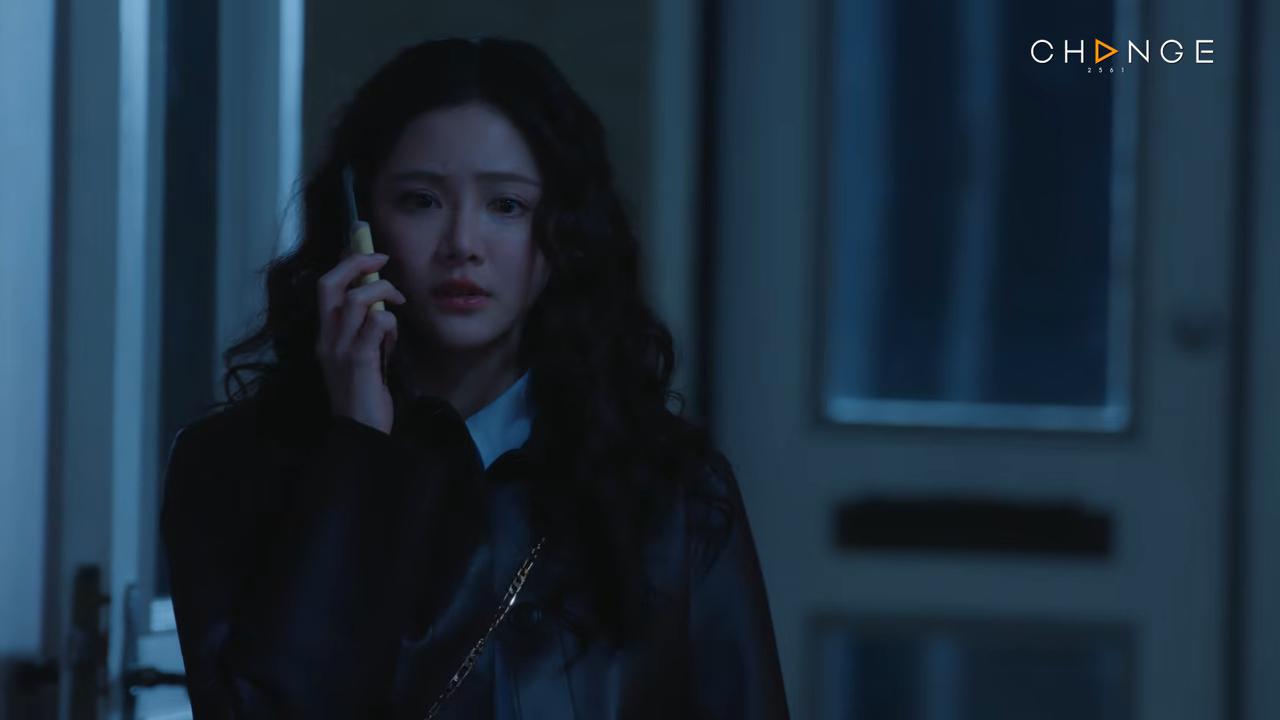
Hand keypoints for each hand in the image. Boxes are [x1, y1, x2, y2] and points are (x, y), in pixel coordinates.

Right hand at [314, 252, 406, 433]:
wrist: (360, 433)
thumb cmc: (365, 395)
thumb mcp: (362, 357)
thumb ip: (368, 333)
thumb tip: (384, 310)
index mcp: (325, 335)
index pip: (325, 286)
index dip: (345, 262)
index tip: (367, 250)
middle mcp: (326, 338)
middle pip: (329, 283)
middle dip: (357, 263)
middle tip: (382, 260)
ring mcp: (339, 349)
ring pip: (355, 299)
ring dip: (382, 291)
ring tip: (398, 301)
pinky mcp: (358, 361)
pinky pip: (376, 324)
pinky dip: (390, 321)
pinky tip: (394, 335)